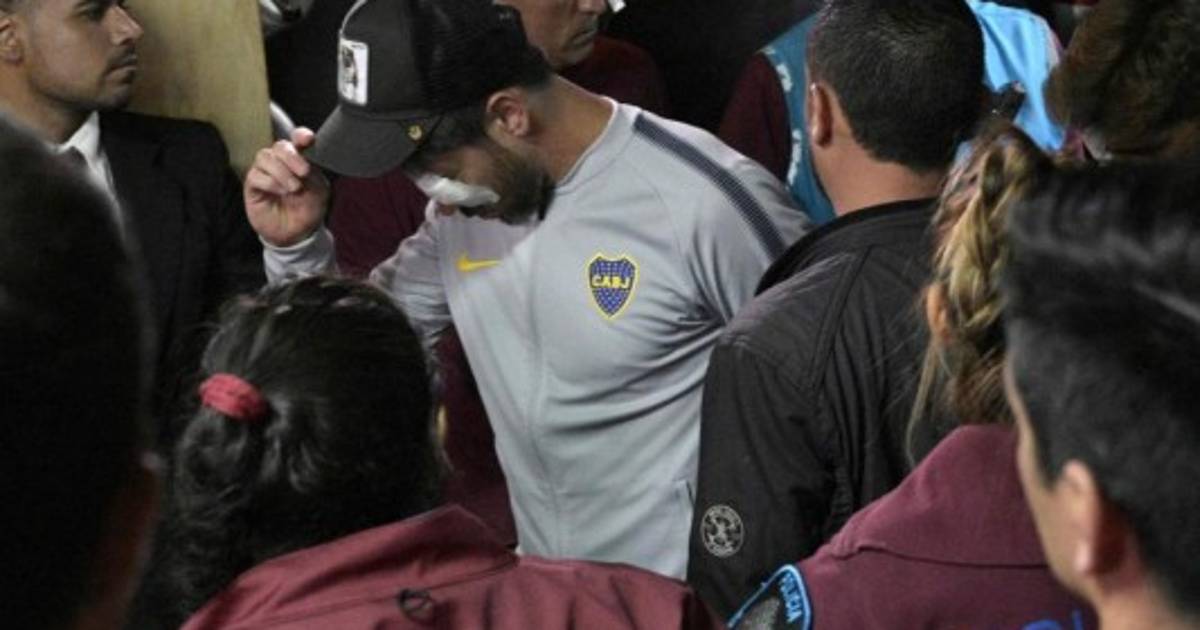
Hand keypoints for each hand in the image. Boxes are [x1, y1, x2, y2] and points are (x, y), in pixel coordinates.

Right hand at [244, 128, 329, 246]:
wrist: (297, 233)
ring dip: (281, 171)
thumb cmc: (308, 210)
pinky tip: (281, 192)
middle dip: (292, 156)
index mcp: (299, 159)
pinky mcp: (253, 185)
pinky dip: (270, 182)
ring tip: (294, 188)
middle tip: (304, 172)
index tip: (308, 139)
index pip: (296, 139)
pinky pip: (255, 175)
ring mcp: (265, 172)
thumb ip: (313, 174)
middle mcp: (281, 162)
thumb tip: (302, 161)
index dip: (301, 135)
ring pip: (265, 157)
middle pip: (280, 146)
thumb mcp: (319, 191)